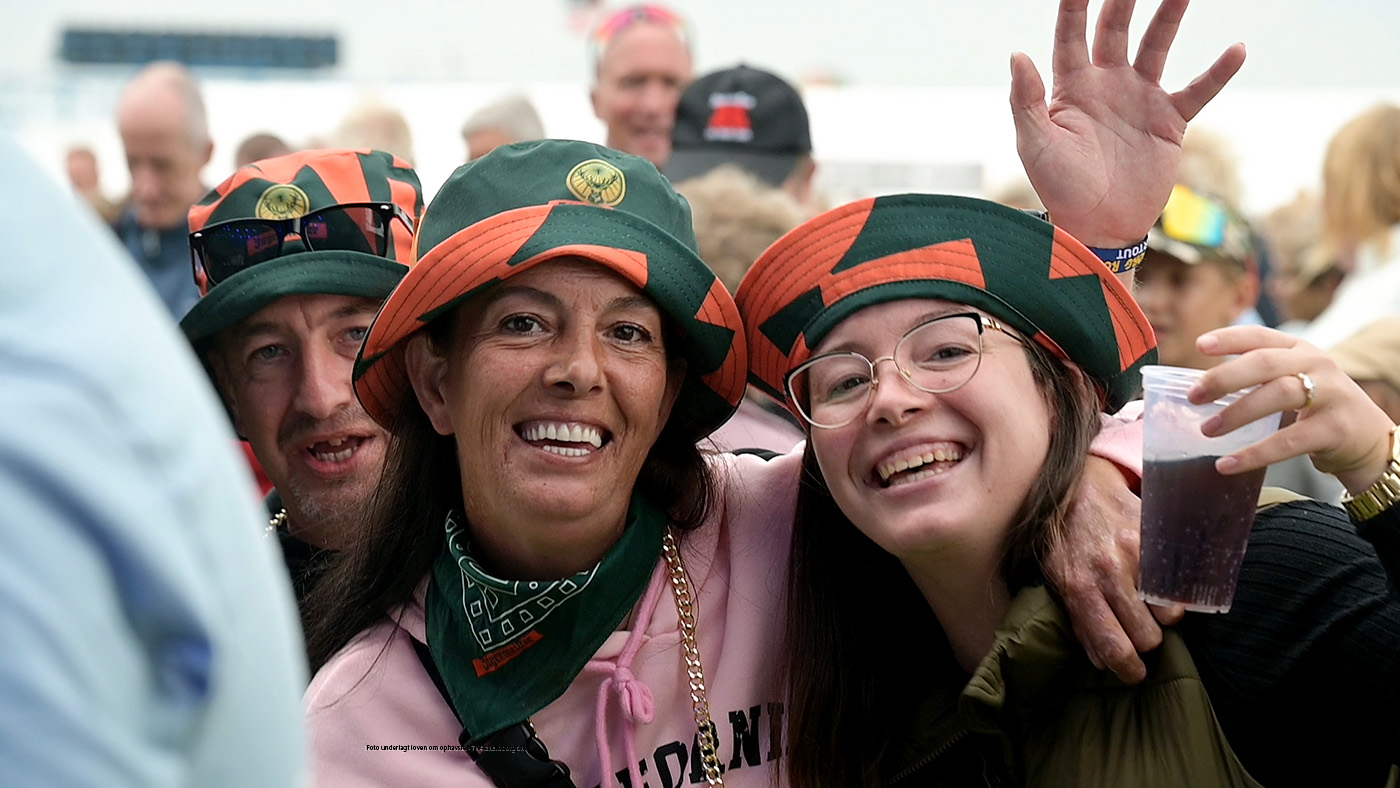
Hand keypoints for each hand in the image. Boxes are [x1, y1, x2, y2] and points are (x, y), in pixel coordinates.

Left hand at [1011, 0, 1246, 248]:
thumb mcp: (1035, 145)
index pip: (1071, 36)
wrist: (1098, 226)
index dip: (1074, 6)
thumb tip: (1017, 55)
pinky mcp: (1169, 122)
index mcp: (1070, 88)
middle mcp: (1106, 85)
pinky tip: (1237, 49)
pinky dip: (1218, 72)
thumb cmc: (1059, 187)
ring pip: (1156, 47)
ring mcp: (1139, 99)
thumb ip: (1025, 101)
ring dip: (1169, 17)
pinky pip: (1198, 91)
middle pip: (1115, 29)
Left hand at [1046, 455, 1182, 683]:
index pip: (1113, 645)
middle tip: (1140, 629)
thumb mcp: (1055, 576)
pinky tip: (1162, 580)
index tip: (1135, 673)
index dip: (1128, 668)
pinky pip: (1180, 579)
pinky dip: (1176, 587)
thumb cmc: (1062, 535)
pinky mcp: (1155, 535)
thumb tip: (1101, 660)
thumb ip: (1078, 619)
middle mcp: (1108, 572)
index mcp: (1078, 587)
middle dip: (1147, 640)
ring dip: (1164, 615)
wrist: (1075, 483)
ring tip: (1151, 602)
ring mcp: (1135, 552)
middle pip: (1149, 636)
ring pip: (1171, 613)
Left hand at [1190, 325, 1395, 493]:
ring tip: (1207, 430)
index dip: (1230, 338)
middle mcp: (1317, 364)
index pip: (1261, 336)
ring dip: (1236, 414)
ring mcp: (1330, 394)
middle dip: (1224, 378)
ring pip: (1278, 395)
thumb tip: (1203, 386)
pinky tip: (1227, 464)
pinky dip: (1253, 454)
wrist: (1368, 438)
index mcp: (1300, 349)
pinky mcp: (1334, 429)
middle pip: (1265, 363)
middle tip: (1194, 397)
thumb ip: (1259, 376)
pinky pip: (1287, 441)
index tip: (1199, 345)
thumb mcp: (1294, 378)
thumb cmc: (1318, 406)